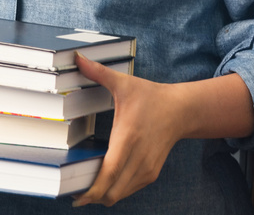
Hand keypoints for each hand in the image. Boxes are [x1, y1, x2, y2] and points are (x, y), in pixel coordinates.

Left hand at [71, 54, 184, 206]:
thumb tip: (77, 58)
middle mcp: (139, 158)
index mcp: (128, 137)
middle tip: (72, 189)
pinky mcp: (150, 173)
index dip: (92, 190)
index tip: (76, 196)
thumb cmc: (150, 97)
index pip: (109, 173)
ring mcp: (146, 169)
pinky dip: (114, 191)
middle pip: (112, 192)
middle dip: (91, 196)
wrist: (181, 110)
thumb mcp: (124, 82)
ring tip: (83, 187)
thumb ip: (98, 72)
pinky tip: (102, 182)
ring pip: (119, 195)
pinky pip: (128, 190)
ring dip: (102, 195)